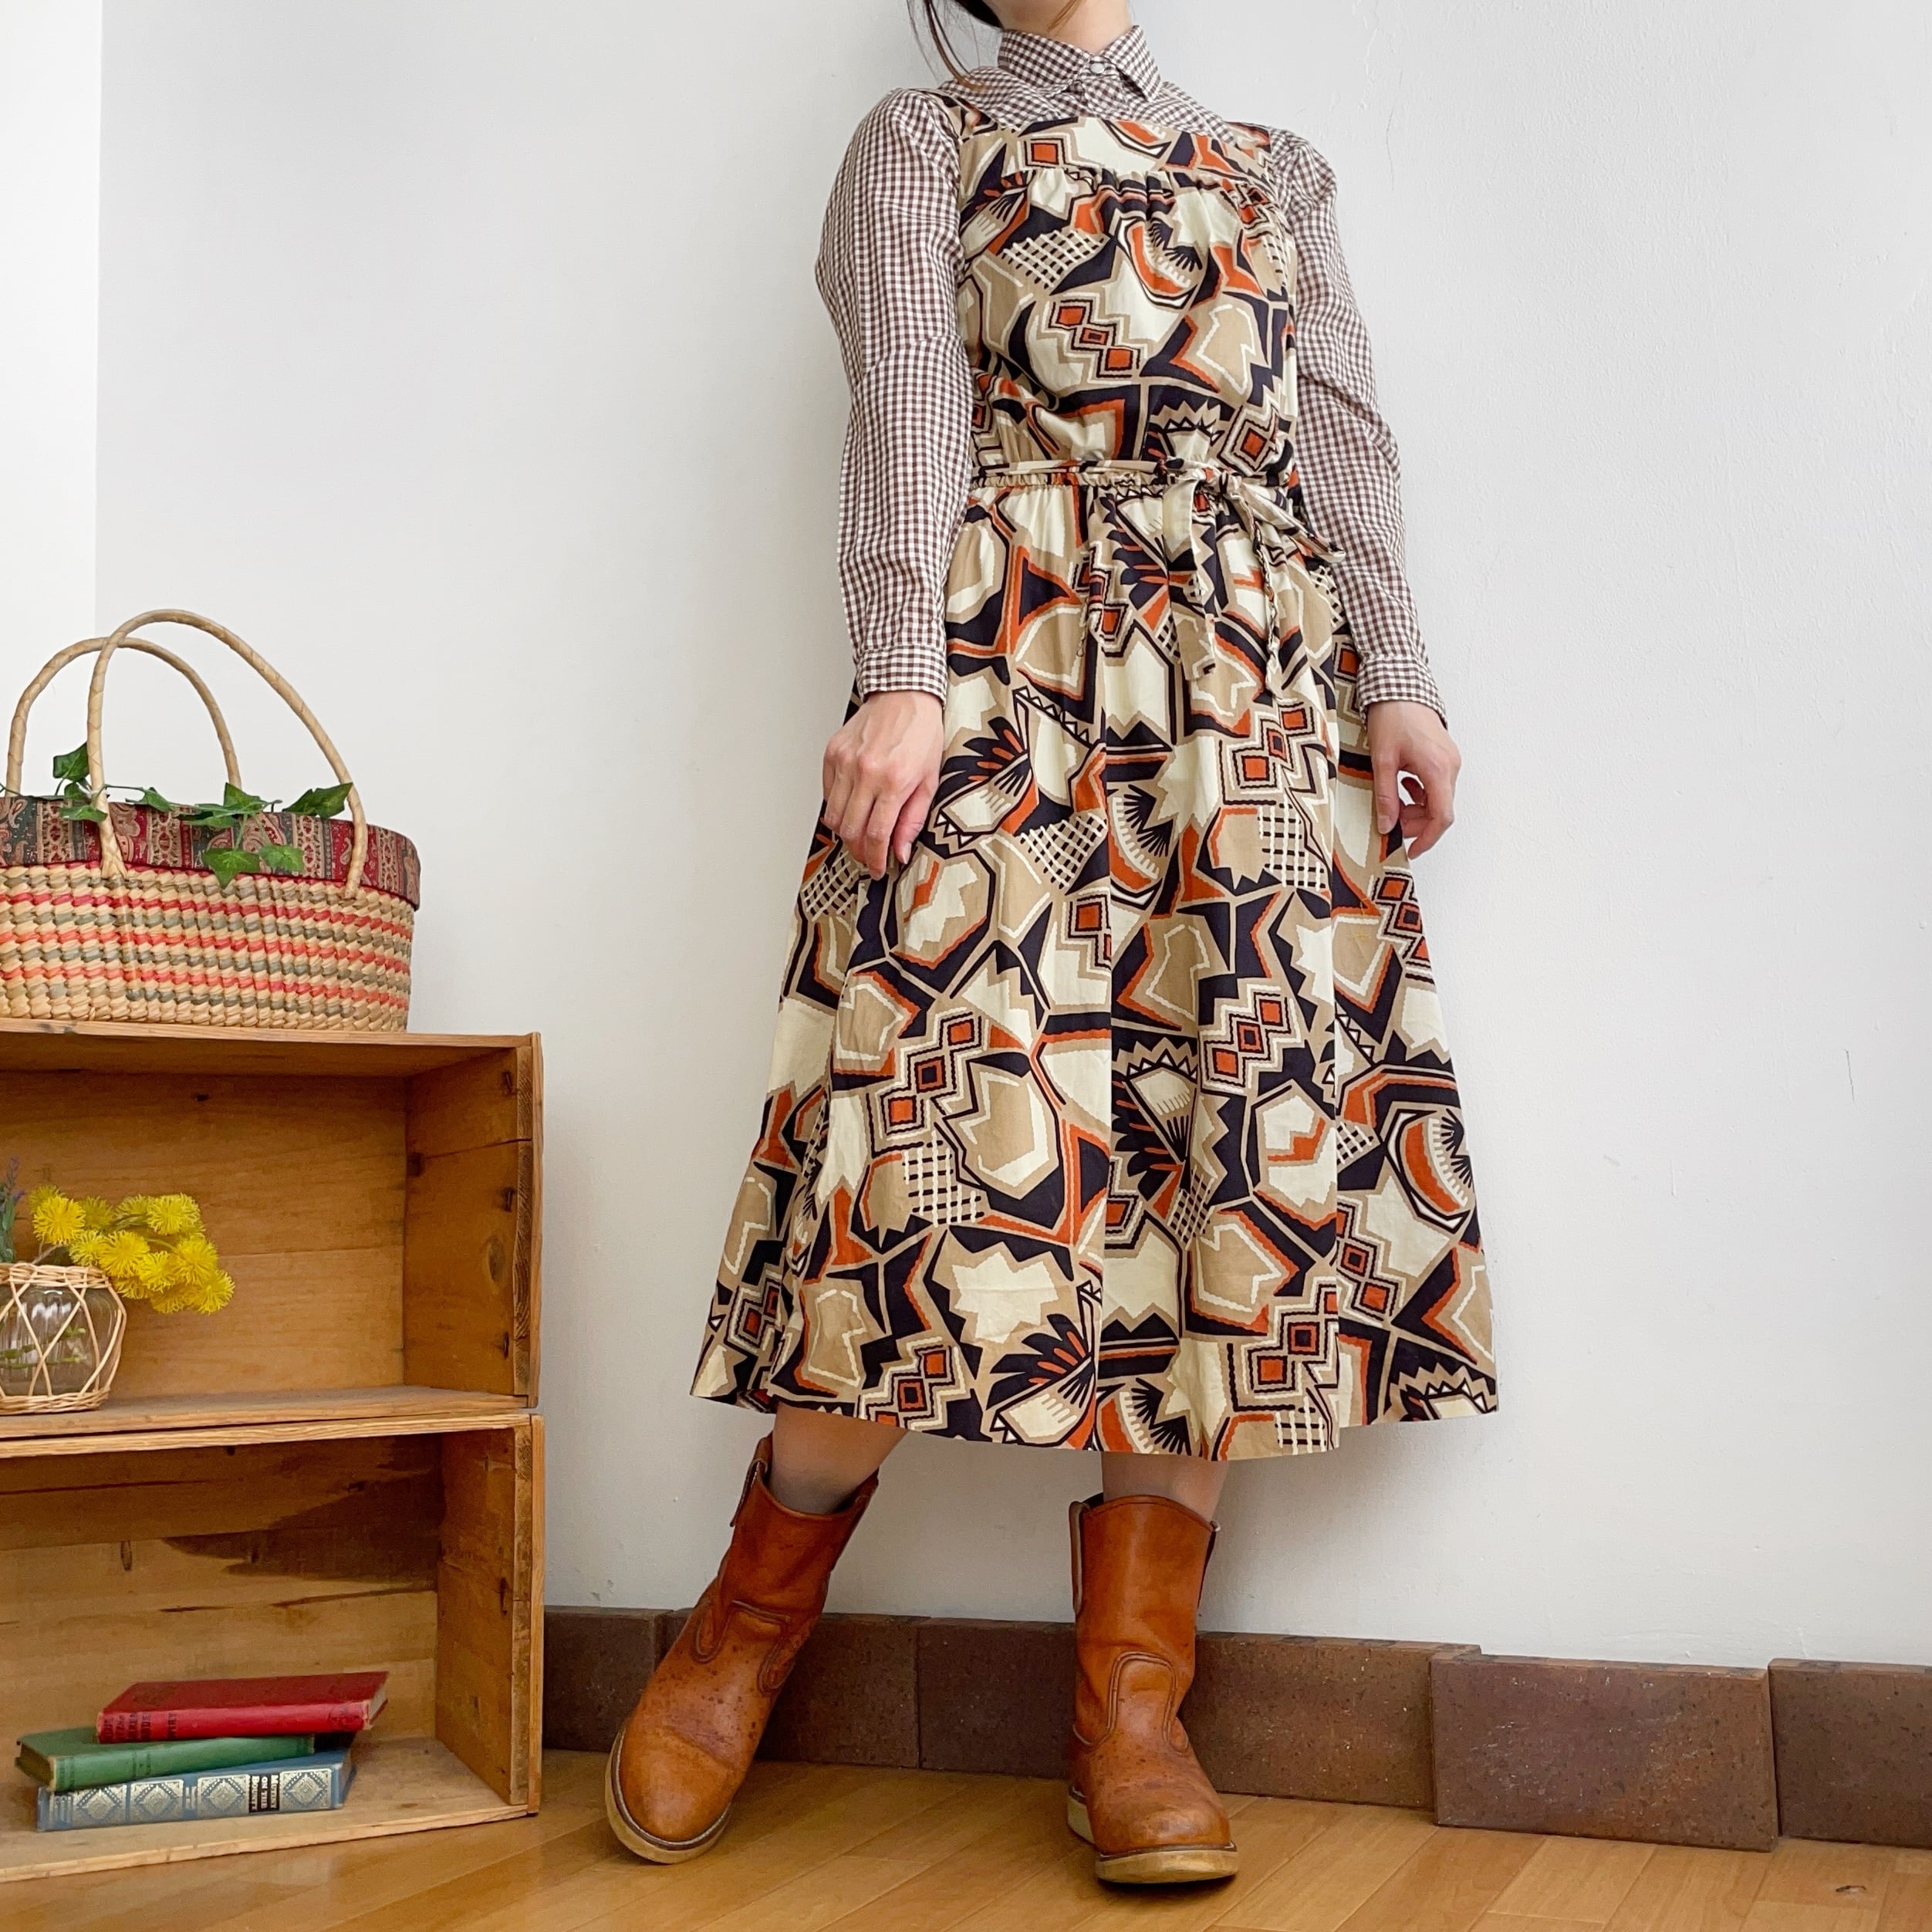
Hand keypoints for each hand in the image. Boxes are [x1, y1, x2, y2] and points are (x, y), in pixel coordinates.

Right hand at [823, 690, 944, 875]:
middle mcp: (865, 772)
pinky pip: (826, 793)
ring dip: (845, 832)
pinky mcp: (832, 753)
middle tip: (869, 857)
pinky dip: (836, 807)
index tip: (879, 867)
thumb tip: (899, 850)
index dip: (875, 858)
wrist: (903, 695)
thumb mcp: (929, 780)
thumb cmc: (921, 733)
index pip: (876, 834)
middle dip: (859, 851)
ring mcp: (845, 762)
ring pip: (833, 815)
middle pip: (850, 830)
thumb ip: (912, 818)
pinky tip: (852, 807)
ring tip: (859, 835)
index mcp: (894, 780)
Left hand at [1365, 700, 1460, 856]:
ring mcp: (1450, 760)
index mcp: (1438, 769)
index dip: (1427, 838)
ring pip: (1438, 799)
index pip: (1442, 817)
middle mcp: (1450, 766)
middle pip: (1440, 810)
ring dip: (1417, 809)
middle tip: (1391, 824)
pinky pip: (1437, 786)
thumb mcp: (1382, 761)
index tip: (1411, 849)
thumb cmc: (1392, 716)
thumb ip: (1385, 796)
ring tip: (1393, 804)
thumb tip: (1387, 825)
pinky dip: (1420, 794)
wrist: (1399, 687)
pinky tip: (1403, 786)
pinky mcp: (1444, 756)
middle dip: (1416, 823)